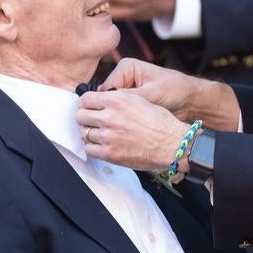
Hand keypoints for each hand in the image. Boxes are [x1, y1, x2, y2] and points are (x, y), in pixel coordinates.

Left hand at [76, 89, 190, 170]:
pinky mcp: (110, 153)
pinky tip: (103, 146)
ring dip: (90, 134)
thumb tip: (102, 100)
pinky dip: (94, 148)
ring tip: (101, 135)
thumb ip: (118, 99)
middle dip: (86, 118)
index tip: (89, 108)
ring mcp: (108, 136)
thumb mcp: (140, 100)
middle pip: (80, 116)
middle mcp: (110, 116)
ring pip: (83, 133)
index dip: (86, 104)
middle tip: (93, 122)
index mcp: (117, 100)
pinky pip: (89, 149)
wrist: (172, 143)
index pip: (85, 99)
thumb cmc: (160, 122)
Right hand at [101, 59, 201, 120]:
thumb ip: (131, 97)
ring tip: (124, 128)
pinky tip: (128, 129)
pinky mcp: (131, 104)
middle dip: (111, 112)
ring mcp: (126, 92)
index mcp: (126, 67)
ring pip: (111, 109)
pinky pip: (120, 114)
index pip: (105, 89)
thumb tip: (110, 104)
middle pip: (106, 99)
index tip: (108, 119)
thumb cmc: (176, 89)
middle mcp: (123, 79)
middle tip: (117, 126)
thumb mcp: (153, 93)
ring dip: (117, 118)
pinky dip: (123, 122)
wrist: (190, 100)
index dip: (106, 105)